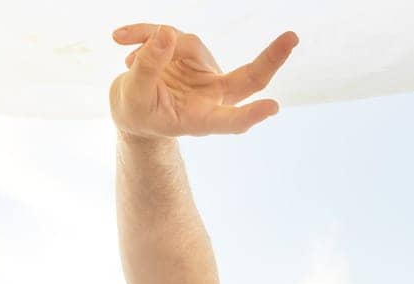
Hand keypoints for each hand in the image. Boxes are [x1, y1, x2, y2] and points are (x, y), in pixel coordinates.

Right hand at [109, 23, 297, 139]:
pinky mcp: (192, 53)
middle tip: (293, 37)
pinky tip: (120, 40)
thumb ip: (149, 66)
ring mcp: (206, 73)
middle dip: (271, 58)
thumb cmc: (138, 112)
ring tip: (129, 63)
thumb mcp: (133, 94)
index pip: (232, 120)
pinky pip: (171, 33)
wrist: (132, 109)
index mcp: (203, 119)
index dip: (251, 114)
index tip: (273, 108)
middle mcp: (213, 96)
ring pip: (188, 44)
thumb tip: (166, 33)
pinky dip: (144, 34)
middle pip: (250, 77)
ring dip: (152, 47)